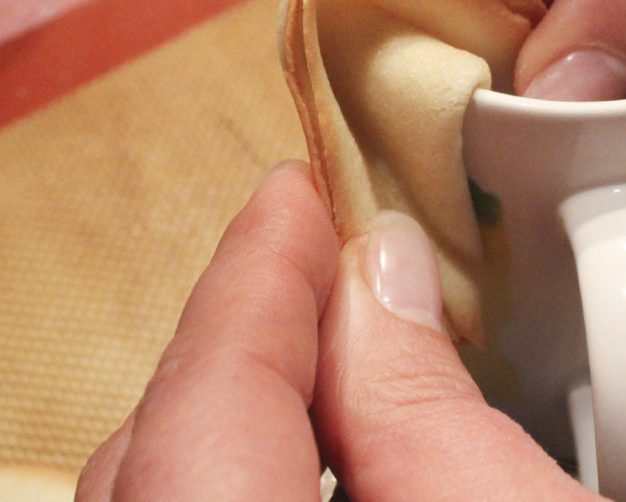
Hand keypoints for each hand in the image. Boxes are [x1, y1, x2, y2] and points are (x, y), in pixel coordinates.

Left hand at [76, 162, 595, 501]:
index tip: (297, 192)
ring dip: (249, 398)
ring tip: (328, 327)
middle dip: (245, 333)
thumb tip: (385, 273)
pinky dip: (255, 460)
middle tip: (322, 251)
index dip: (256, 281)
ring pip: (172, 487)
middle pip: (163, 448)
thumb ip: (424, 403)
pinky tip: (328, 433)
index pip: (205, 405)